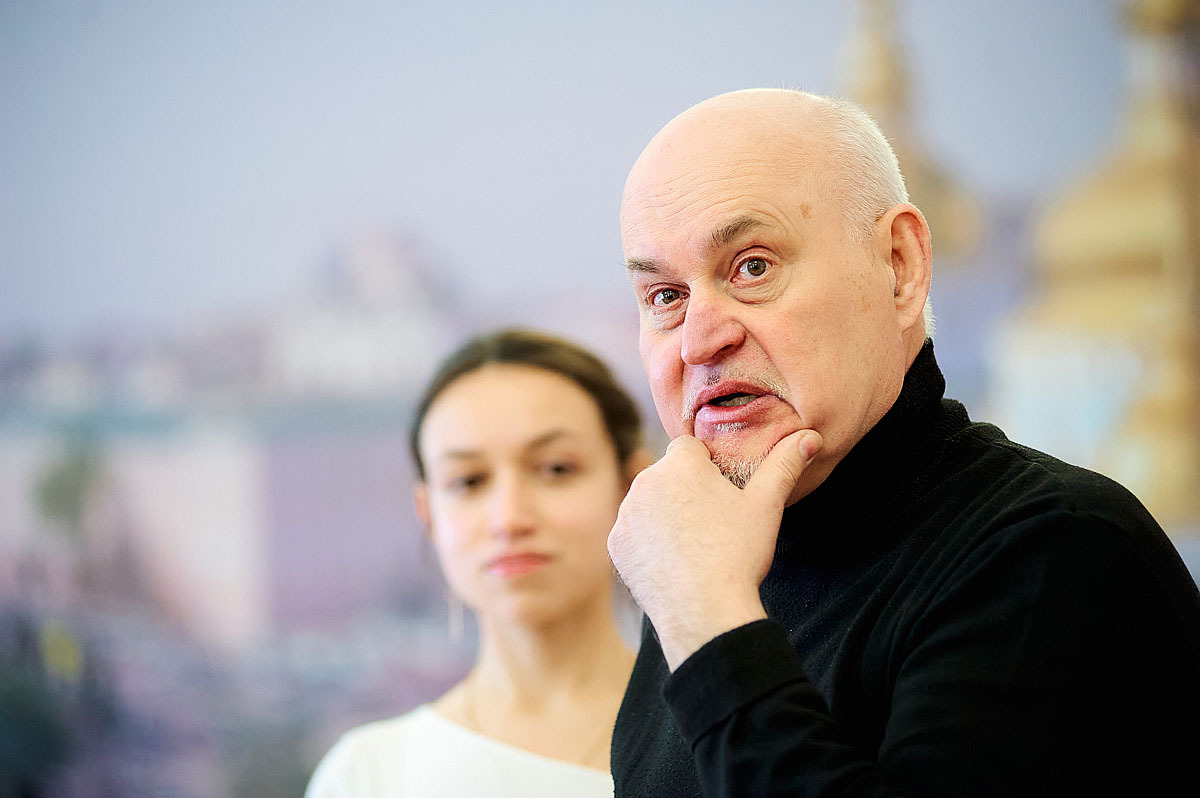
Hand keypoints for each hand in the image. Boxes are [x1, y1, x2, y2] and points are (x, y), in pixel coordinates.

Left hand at [608, 429, 822, 669]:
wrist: (704, 611)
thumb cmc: (737, 554)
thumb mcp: (766, 506)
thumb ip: (784, 465)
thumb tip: (810, 437)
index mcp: (680, 464)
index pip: (689, 447)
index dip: (707, 465)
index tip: (720, 491)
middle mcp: (646, 481)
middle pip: (667, 474)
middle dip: (684, 489)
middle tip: (710, 521)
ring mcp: (626, 514)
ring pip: (648, 502)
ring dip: (664, 513)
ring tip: (693, 543)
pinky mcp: (617, 544)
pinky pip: (633, 532)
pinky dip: (648, 541)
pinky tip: (672, 560)